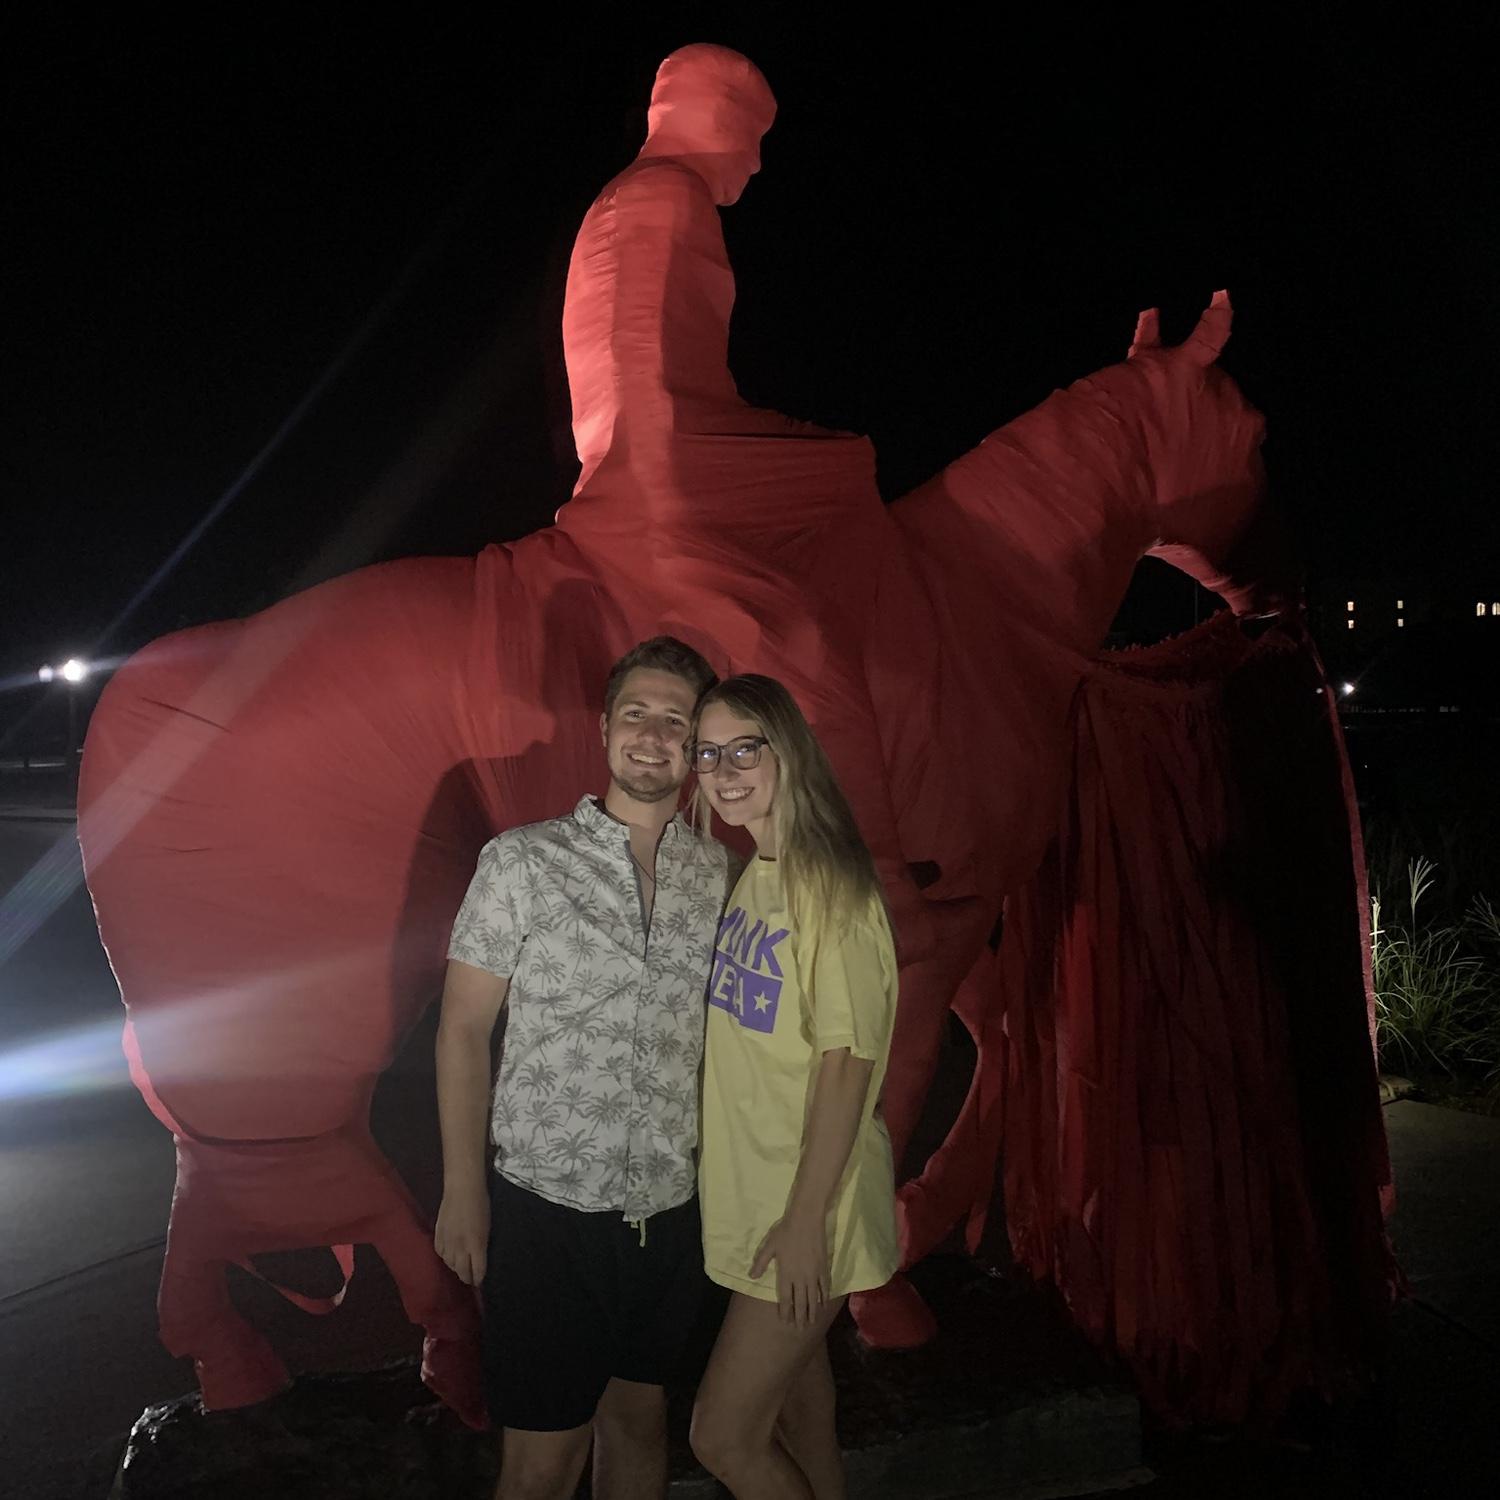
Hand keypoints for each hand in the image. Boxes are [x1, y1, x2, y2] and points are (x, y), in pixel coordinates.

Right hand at [435, 1181, 489, 1286]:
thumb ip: (483, 1245)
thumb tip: (480, 1259)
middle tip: (470, 1278)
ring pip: (449, 1264)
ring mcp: (447, 1241)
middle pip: (462, 1271)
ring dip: (456, 1267)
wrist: (463, 1188)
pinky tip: (449, 1255)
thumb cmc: (481, 1204)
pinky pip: (440, 1253)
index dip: (479, 1279)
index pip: (477, 1271)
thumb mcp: (488, 1227)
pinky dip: (445, 1257)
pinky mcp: (437, 1234)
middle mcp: (460, 1246)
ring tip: (460, 1267)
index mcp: (477, 1244)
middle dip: (467, 1277)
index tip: (480, 1282)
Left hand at [750, 1210, 828, 1326]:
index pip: (786, 1298)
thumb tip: (752, 1277)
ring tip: (811, 1322)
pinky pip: (825, 1287)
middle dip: (800, 1317)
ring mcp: (814, 1274)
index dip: (786, 1311)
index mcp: (786, 1274)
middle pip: (801, 1302)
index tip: (786, 1321)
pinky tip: (824, 1304)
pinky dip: (824, 1297)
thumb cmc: (785, 1232)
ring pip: (813, 1298)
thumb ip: (761, 1262)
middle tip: (800, 1329)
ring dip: (812, 1311)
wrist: (806, 1220)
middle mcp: (800, 1278)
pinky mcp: (823, 1268)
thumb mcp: (769, 1246)